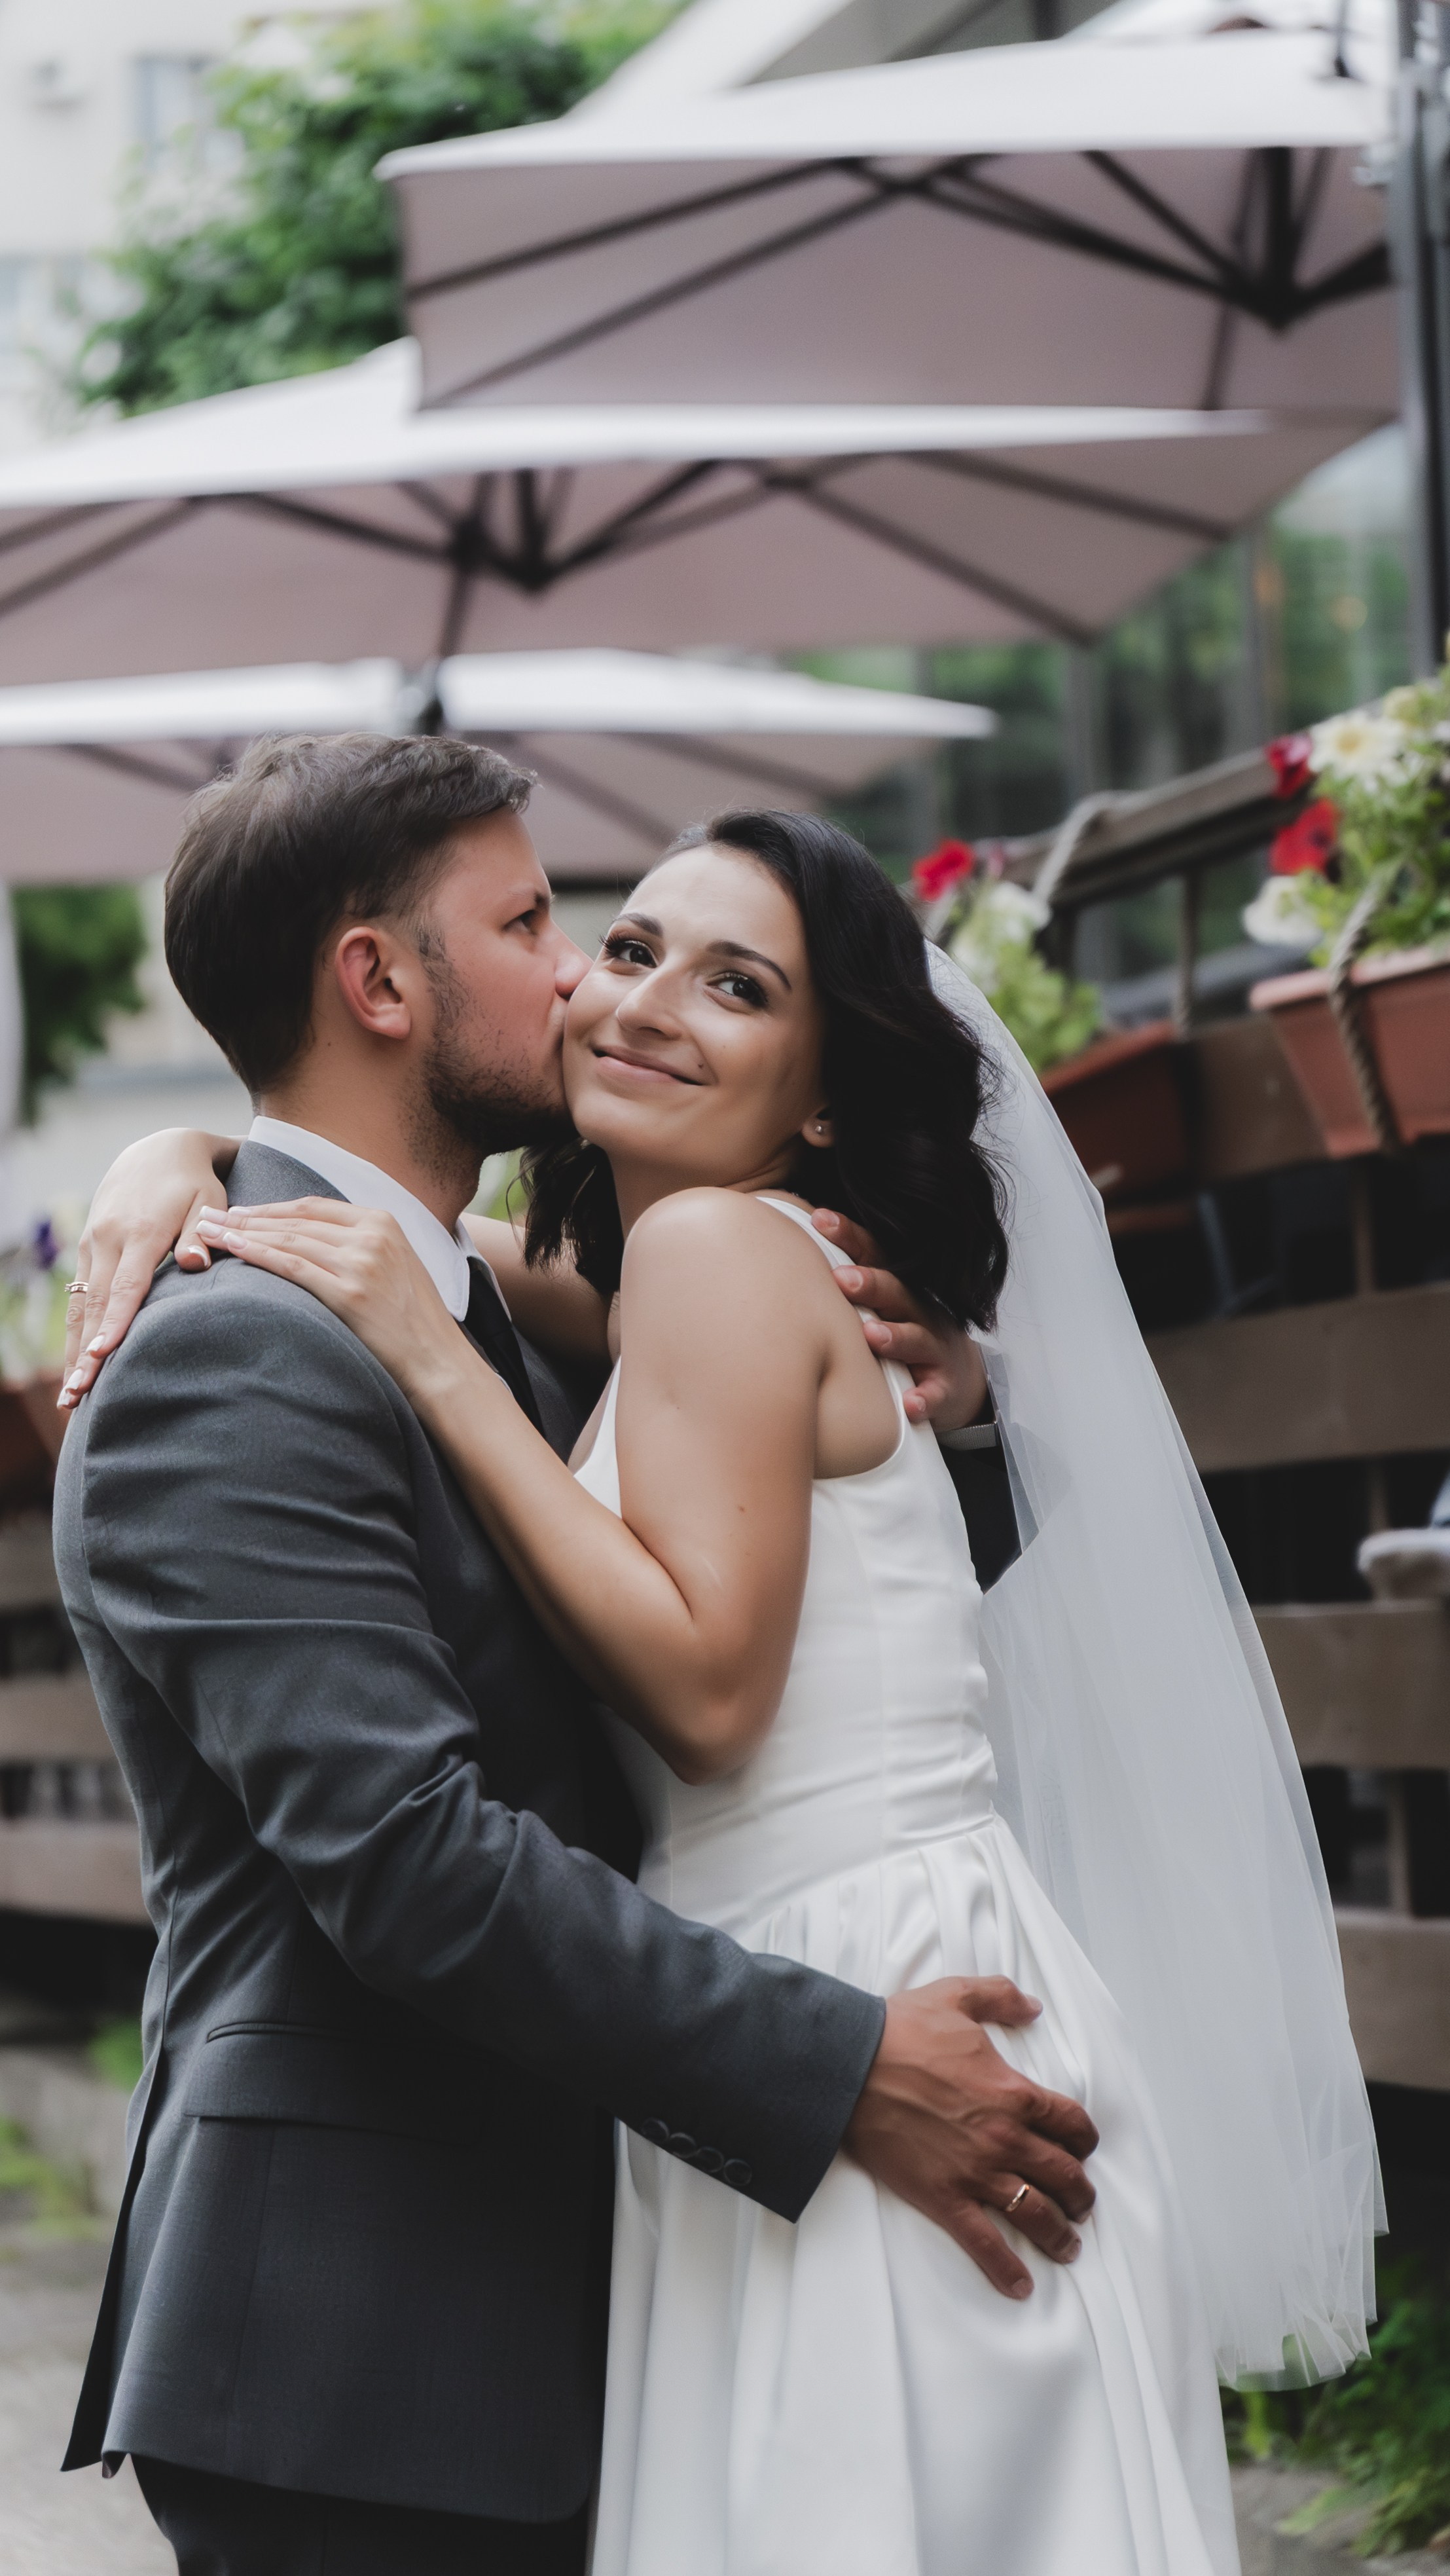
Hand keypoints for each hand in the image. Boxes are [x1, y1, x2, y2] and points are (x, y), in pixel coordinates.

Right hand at [59, 1129, 233, 1409]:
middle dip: (84, 1353)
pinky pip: (80, 1296)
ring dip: (73, 1350)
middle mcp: (109, 1239)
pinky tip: (76, 1362)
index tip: (101, 1358)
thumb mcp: (207, 1201)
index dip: (114, 1324)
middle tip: (77, 1396)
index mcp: (141, 1231)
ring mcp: (93, 1244)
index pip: (126, 1286)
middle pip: (96, 1305)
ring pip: (81, 1304)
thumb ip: (201, 1234)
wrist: (158, 1150)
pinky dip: (77, 1330)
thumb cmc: (193, 1183)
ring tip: (69, 1395)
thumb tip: (197, 1264)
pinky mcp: (88, 1247)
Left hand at [194, 1199, 474, 1410]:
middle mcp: (373, 1235)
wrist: (440, 1362)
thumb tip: (318, 1243)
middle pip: (295, 1220)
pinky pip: (291, 1266)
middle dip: (246, 1217)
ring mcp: (361, 1262)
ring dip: (241, 1233)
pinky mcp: (349, 1292)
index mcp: (385, 1221)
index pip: (314, 1206)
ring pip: (288, 1238)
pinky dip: (256, 1254)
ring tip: (207, 1231)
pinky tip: (231, 1249)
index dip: (272, 1208)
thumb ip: (364, 1247)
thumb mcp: (397, 1268)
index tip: (240, 1212)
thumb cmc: (417, 1323)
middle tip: (208, 1215)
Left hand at [813, 1210, 987, 1430]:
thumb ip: (844, 1285)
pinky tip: (910, 1404)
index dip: (849, 1237)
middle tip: (843, 1279)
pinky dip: (925, 1398)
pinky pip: (935, 1392)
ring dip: (895, 1337)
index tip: (820, 1219)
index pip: (873, 1257)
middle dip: (870, 1284)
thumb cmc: (902, 1333)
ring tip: (873, 1336)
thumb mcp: (879, 1305)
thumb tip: (783, 1256)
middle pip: (895, 1292)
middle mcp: (917, 1312)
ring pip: (915, 1339)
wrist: (955, 1376)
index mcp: (895, 1290)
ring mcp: (933, 1349)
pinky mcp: (944, 1386)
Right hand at [845, 1978, 1097, 2297]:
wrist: (849, 2066)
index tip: (1084, 2149)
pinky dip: (1006, 2269)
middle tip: (1083, 2204)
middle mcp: (1005, 2138)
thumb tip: (1032, 2007)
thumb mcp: (956, 1996)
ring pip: (1035, 2213)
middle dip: (1081, 2194)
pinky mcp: (943, 2197)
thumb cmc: (900, 2030)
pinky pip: (984, 2243)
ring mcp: (975, 2172)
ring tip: (1068, 2245)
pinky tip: (1021, 2285)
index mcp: (1014, 2092)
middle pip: (1063, 2174)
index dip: (1085, 2140)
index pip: (1071, 2124)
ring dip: (1059, 2234)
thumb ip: (1000, 1997)